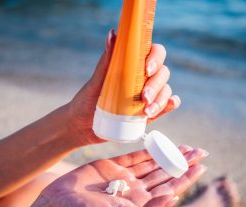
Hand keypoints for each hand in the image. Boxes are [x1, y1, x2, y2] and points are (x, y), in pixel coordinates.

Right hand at [41, 146, 207, 206]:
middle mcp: (135, 189)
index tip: (201, 166)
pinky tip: (160, 144)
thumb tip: (173, 199)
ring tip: (186, 147)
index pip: (169, 189)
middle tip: (200, 152)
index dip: (186, 178)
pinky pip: (134, 155)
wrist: (58, 205)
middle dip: (183, 163)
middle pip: (165, 174)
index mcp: (139, 204)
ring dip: (169, 154)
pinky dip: (148, 149)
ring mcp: (124, 176)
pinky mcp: (112, 165)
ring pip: (153, 163)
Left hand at [68, 29, 179, 145]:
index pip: (154, 53)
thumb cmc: (88, 100)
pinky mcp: (148, 113)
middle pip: (162, 74)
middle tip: (143, 97)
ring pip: (165, 91)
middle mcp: (143, 79)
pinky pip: (165, 107)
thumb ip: (107, 61)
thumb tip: (112, 33)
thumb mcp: (97, 81)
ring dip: (161, 100)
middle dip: (156, 85)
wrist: (84, 125)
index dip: (155, 58)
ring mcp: (147, 96)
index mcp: (132, 66)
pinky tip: (170, 104)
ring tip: (146, 111)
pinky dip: (169, 105)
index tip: (147, 69)